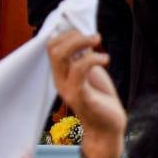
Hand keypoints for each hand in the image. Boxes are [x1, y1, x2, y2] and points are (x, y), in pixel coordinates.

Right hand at [47, 30, 125, 157]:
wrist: (106, 125)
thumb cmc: (100, 96)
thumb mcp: (91, 71)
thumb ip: (84, 57)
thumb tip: (84, 36)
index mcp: (61, 72)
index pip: (51, 46)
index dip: (67, 33)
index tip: (86, 32)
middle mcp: (60, 79)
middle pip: (53, 49)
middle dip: (73, 35)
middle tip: (95, 37)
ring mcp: (68, 88)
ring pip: (62, 57)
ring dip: (82, 43)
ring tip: (99, 43)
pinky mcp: (80, 96)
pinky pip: (78, 72)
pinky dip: (92, 59)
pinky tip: (105, 59)